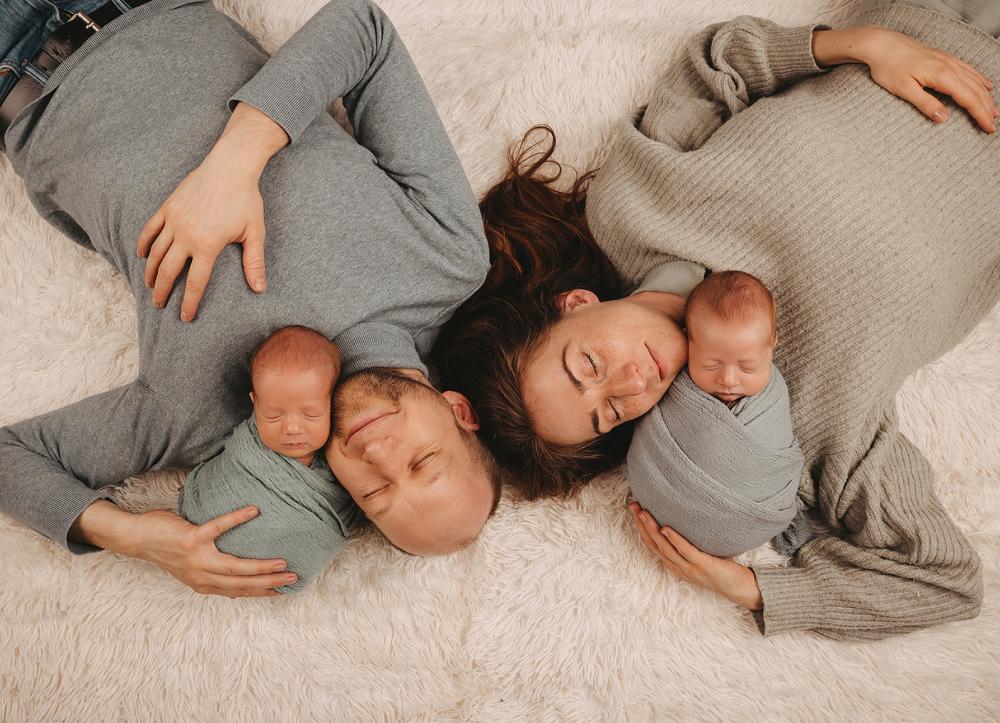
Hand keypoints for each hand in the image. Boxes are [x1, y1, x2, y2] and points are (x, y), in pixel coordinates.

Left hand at [128, 506, 295, 596]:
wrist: (136, 539)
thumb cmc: (164, 549)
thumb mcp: (189, 569)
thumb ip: (210, 572)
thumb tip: (235, 571)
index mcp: (202, 584)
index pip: (238, 592)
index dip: (261, 593)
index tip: (282, 592)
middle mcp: (201, 576)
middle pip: (241, 583)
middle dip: (269, 583)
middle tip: (292, 578)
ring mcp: (197, 558)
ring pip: (235, 566)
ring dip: (261, 566)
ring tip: (282, 562)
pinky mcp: (191, 539)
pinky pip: (218, 527)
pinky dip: (237, 519)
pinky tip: (253, 510)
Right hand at [136, 152, 267, 321]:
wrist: (230, 166)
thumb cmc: (246, 200)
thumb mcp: (254, 233)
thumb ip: (254, 263)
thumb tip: (260, 290)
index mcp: (207, 246)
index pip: (195, 283)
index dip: (189, 303)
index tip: (184, 317)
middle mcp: (186, 235)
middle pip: (167, 271)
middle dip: (162, 292)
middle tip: (159, 305)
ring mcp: (174, 220)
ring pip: (155, 252)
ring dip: (150, 272)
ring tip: (149, 286)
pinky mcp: (168, 207)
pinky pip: (150, 229)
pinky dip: (143, 243)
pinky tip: (141, 255)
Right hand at [628, 502, 762, 609]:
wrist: (740, 589)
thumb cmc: (721, 568)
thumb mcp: (699, 555)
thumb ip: (688, 544)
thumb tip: (682, 518)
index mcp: (675, 565)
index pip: (652, 545)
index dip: (641, 528)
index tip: (634, 511)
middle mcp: (678, 568)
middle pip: (654, 544)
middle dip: (642, 525)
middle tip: (633, 506)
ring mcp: (690, 568)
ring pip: (665, 547)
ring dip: (652, 529)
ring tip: (644, 513)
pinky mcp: (703, 566)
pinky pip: (686, 551)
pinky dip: (674, 539)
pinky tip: (666, 528)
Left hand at [814, 27, 997, 131]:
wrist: (882, 44)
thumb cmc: (889, 67)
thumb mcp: (904, 90)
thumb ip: (925, 103)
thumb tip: (943, 118)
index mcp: (943, 76)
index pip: (969, 99)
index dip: (980, 114)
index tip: (988, 128)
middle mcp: (950, 66)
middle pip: (975, 90)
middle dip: (987, 108)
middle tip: (993, 125)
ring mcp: (948, 60)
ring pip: (974, 80)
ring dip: (986, 96)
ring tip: (994, 110)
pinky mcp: (944, 58)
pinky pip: (968, 70)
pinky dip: (980, 79)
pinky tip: (985, 85)